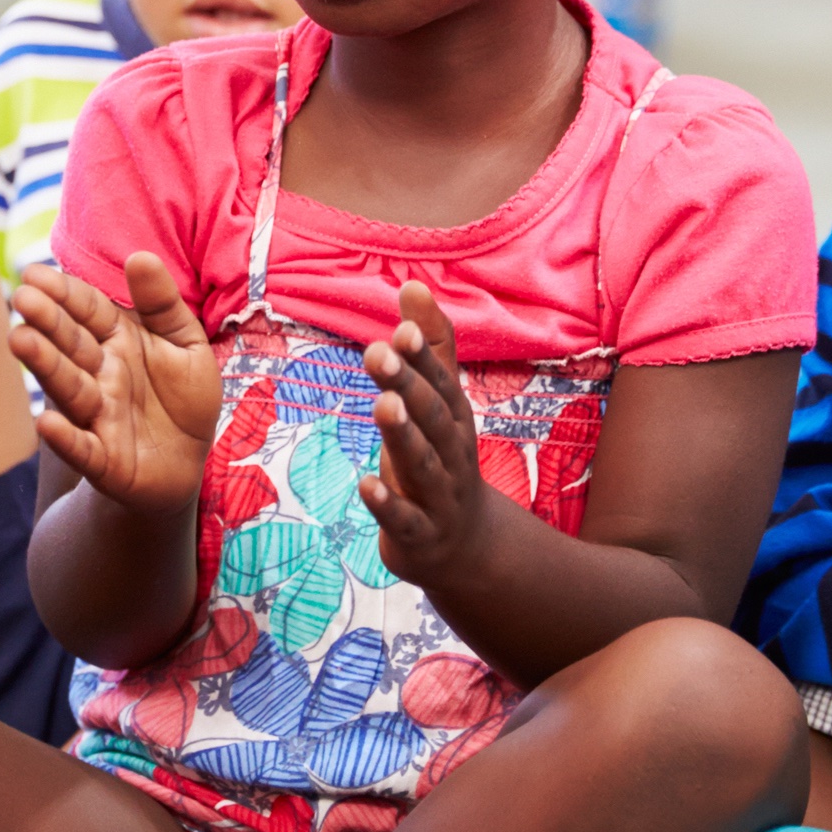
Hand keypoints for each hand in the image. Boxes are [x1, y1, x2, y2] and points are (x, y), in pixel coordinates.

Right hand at [7, 255, 219, 513]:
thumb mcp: (186, 344)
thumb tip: (140, 255)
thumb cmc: (182, 399)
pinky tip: (45, 423)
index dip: (65, 292)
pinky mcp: (103, 460)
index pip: (89, 310)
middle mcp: (100, 374)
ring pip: (70, 388)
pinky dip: (65, 437)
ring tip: (20, 340)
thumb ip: (163, 303)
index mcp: (118, 340)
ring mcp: (98, 416)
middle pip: (72, 344)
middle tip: (21, 297)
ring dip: (46, 366)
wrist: (184, 466)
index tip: (34, 272)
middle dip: (48, 322)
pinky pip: (83, 448)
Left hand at [360, 282, 500, 578]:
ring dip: (403, 436)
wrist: (467, 548)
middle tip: (379, 352)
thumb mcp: (440, 405)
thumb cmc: (443, 460)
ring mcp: (439, 497)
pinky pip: (405, 520)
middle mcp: (452, 454)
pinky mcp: (420, 535)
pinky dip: (387, 504)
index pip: (441, 383)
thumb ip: (430, 347)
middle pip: (434, 418)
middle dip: (409, 385)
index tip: (401, 326)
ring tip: (381, 405)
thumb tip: (412, 284)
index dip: (423, 356)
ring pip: (423, 465)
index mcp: (454, 420)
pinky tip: (364, 485)